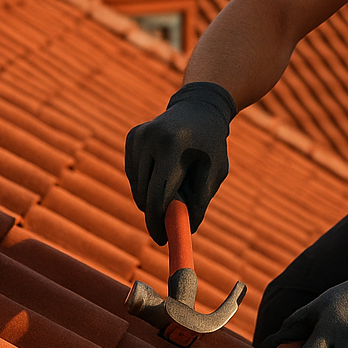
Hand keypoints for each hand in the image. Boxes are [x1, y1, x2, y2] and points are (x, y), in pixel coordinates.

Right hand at [125, 81, 235, 243]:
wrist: (199, 108)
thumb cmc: (211, 144)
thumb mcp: (215, 171)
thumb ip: (200, 201)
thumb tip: (184, 230)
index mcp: (174, 145)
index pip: (158, 193)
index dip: (158, 222)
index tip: (163, 240)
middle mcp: (150, 138)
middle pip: (144, 194)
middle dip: (157, 213)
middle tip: (173, 219)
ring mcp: (138, 136)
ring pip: (137, 187)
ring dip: (153, 196)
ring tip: (177, 179)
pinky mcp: (132, 137)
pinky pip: (133, 175)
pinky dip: (147, 182)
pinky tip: (165, 168)